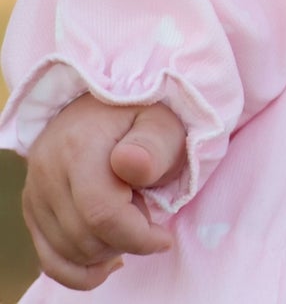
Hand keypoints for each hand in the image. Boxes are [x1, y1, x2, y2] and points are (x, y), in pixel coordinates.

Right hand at [20, 94, 186, 289]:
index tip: (163, 237)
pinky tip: (109, 260)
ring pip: (69, 253)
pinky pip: (50, 260)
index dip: (138, 237)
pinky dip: (80, 270)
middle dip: (126, 239)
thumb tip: (129, 165)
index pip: (102, 214)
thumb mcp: (162, 121)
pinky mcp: (32, 209)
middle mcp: (48, 170)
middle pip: (86, 238)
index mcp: (80, 146)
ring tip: (128, 218)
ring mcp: (35, 191)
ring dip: (108, 250)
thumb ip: (154, 145)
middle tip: (146, 211)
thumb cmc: (142, 113)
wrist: (103, 103)